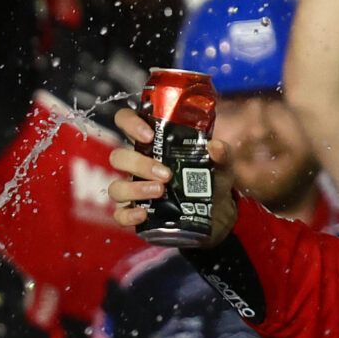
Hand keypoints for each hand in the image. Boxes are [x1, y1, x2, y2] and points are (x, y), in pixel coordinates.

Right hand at [108, 107, 237, 246]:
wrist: (216, 215)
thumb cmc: (210, 181)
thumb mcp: (221, 166)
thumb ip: (222, 154)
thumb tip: (215, 147)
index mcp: (153, 146)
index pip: (126, 122)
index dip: (130, 123)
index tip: (148, 135)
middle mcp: (137, 166)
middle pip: (119, 157)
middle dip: (140, 164)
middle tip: (166, 174)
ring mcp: (134, 190)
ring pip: (116, 187)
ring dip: (136, 189)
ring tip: (160, 191)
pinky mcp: (135, 214)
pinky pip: (120, 215)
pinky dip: (128, 215)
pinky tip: (144, 214)